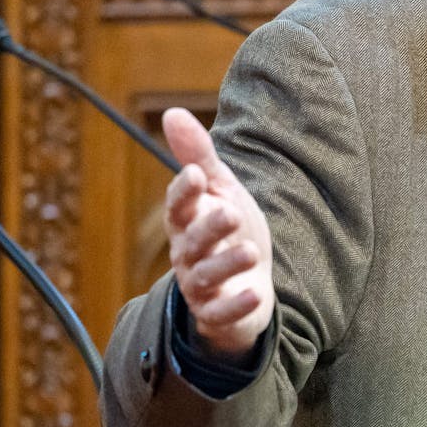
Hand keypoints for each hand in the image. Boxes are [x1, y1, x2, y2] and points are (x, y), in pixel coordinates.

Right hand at [163, 107, 274, 360]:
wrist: (245, 283)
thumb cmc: (228, 231)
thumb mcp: (221, 190)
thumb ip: (199, 156)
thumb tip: (172, 112)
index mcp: (187, 222)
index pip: (178, 206)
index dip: (184, 192)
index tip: (195, 174)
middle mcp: (188, 254)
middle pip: (191, 242)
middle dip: (208, 227)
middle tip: (231, 212)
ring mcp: (202, 286)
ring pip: (206, 276)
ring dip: (226, 264)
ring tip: (250, 251)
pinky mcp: (219, 313)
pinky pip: (221, 313)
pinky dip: (236, 305)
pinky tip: (254, 293)